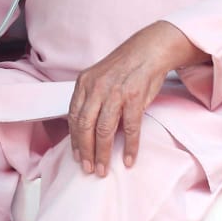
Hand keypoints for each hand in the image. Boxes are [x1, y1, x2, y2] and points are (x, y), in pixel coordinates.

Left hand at [69, 21, 205, 176]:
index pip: (73, 116)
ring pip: (104, 130)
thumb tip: (86, 127)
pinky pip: (130, 128)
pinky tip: (128, 159)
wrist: (148, 50)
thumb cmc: (124, 67)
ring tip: (104, 169)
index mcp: (84, 83)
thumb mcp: (99, 78)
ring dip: (103, 153)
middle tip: (88, 169)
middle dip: (85, 151)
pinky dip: (129, 147)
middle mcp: (96, 88)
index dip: (74, 139)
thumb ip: (91, 98)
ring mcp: (115, 93)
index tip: (76, 155)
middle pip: (85, 126)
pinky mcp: (134, 98)